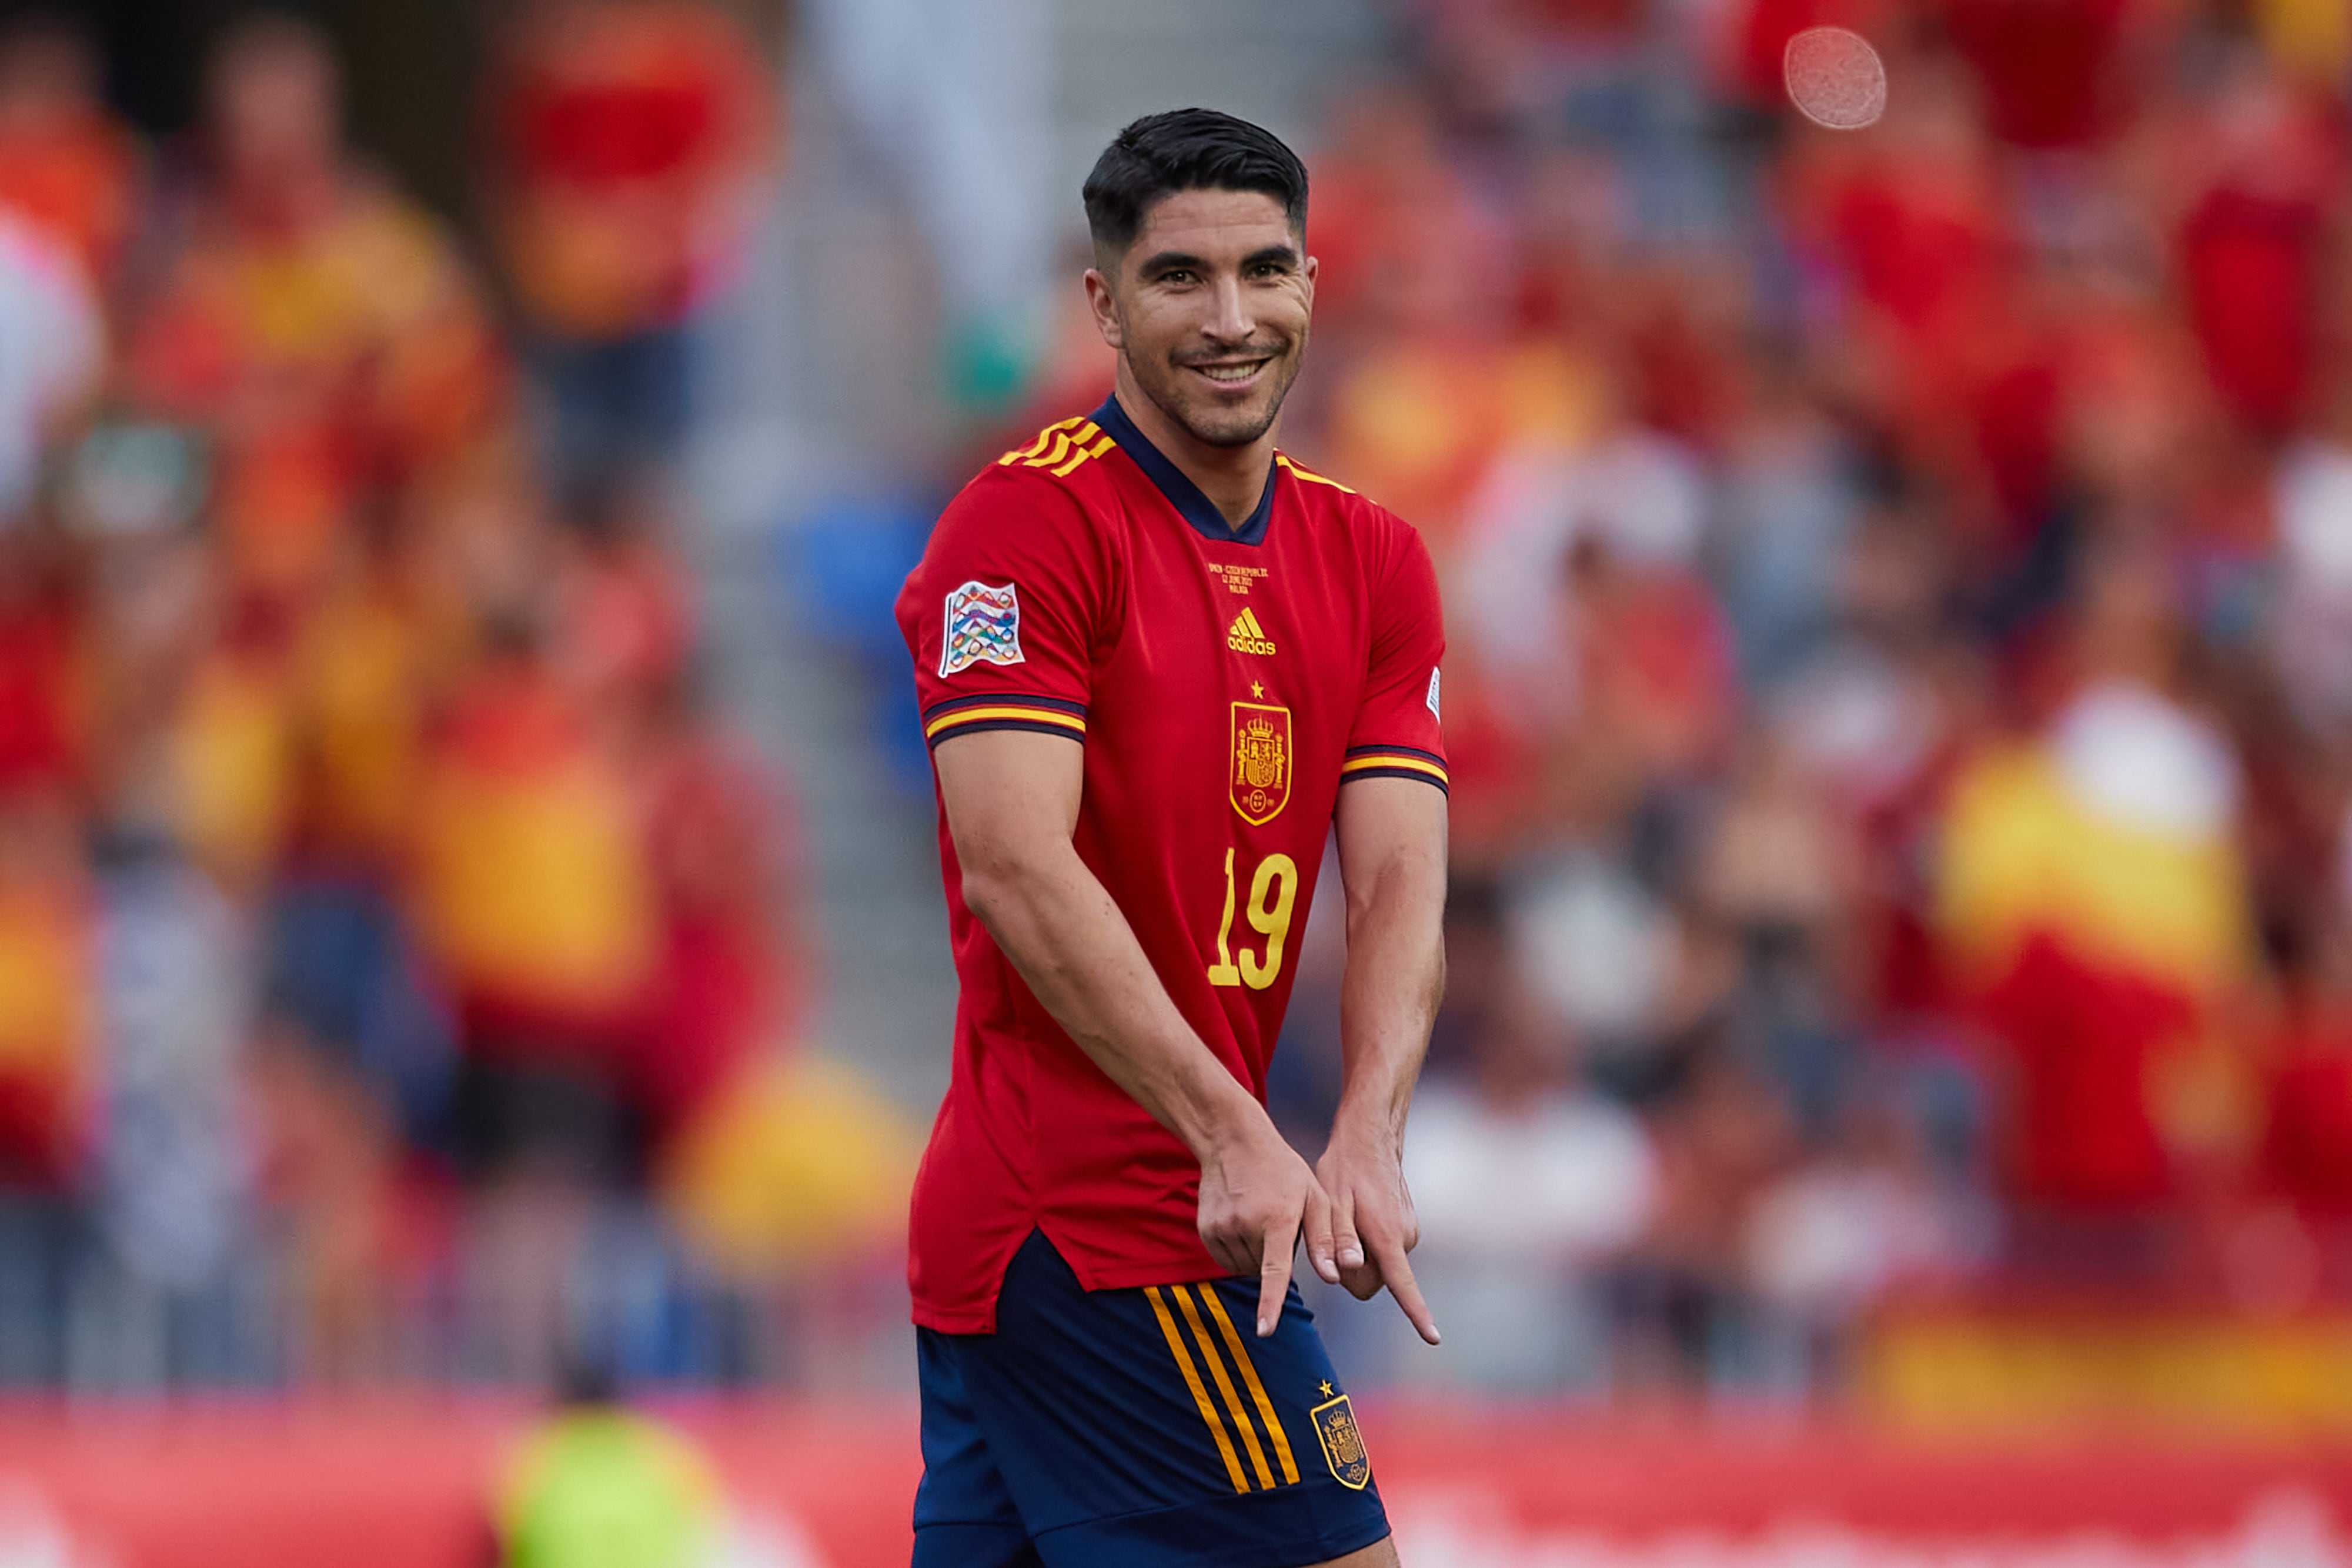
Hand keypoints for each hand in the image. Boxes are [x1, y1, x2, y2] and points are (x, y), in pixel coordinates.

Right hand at [1197, 1112, 1335, 1336]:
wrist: (1233, 1142)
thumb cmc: (1282, 1170)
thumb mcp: (1314, 1197)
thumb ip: (1326, 1240)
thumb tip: (1336, 1277)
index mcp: (1278, 1218)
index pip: (1275, 1269)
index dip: (1270, 1302)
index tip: (1265, 1330)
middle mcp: (1245, 1225)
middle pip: (1265, 1271)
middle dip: (1276, 1257)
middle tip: (1279, 1223)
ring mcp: (1221, 1228)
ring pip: (1245, 1268)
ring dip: (1257, 1255)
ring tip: (1260, 1219)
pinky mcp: (1206, 1230)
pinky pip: (1227, 1260)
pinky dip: (1239, 1251)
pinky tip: (1244, 1224)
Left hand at [1316, 1129, 1439, 1344]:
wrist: (1371, 1138)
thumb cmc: (1345, 1170)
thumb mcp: (1332, 1201)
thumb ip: (1339, 1238)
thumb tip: (1350, 1268)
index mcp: (1387, 1237)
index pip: (1403, 1285)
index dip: (1416, 1313)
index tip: (1433, 1337)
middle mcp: (1405, 1239)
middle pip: (1376, 1283)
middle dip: (1354, 1273)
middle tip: (1336, 1239)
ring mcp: (1410, 1233)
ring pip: (1380, 1269)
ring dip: (1361, 1257)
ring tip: (1349, 1219)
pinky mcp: (1408, 1228)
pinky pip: (1385, 1253)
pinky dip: (1370, 1245)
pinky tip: (1360, 1216)